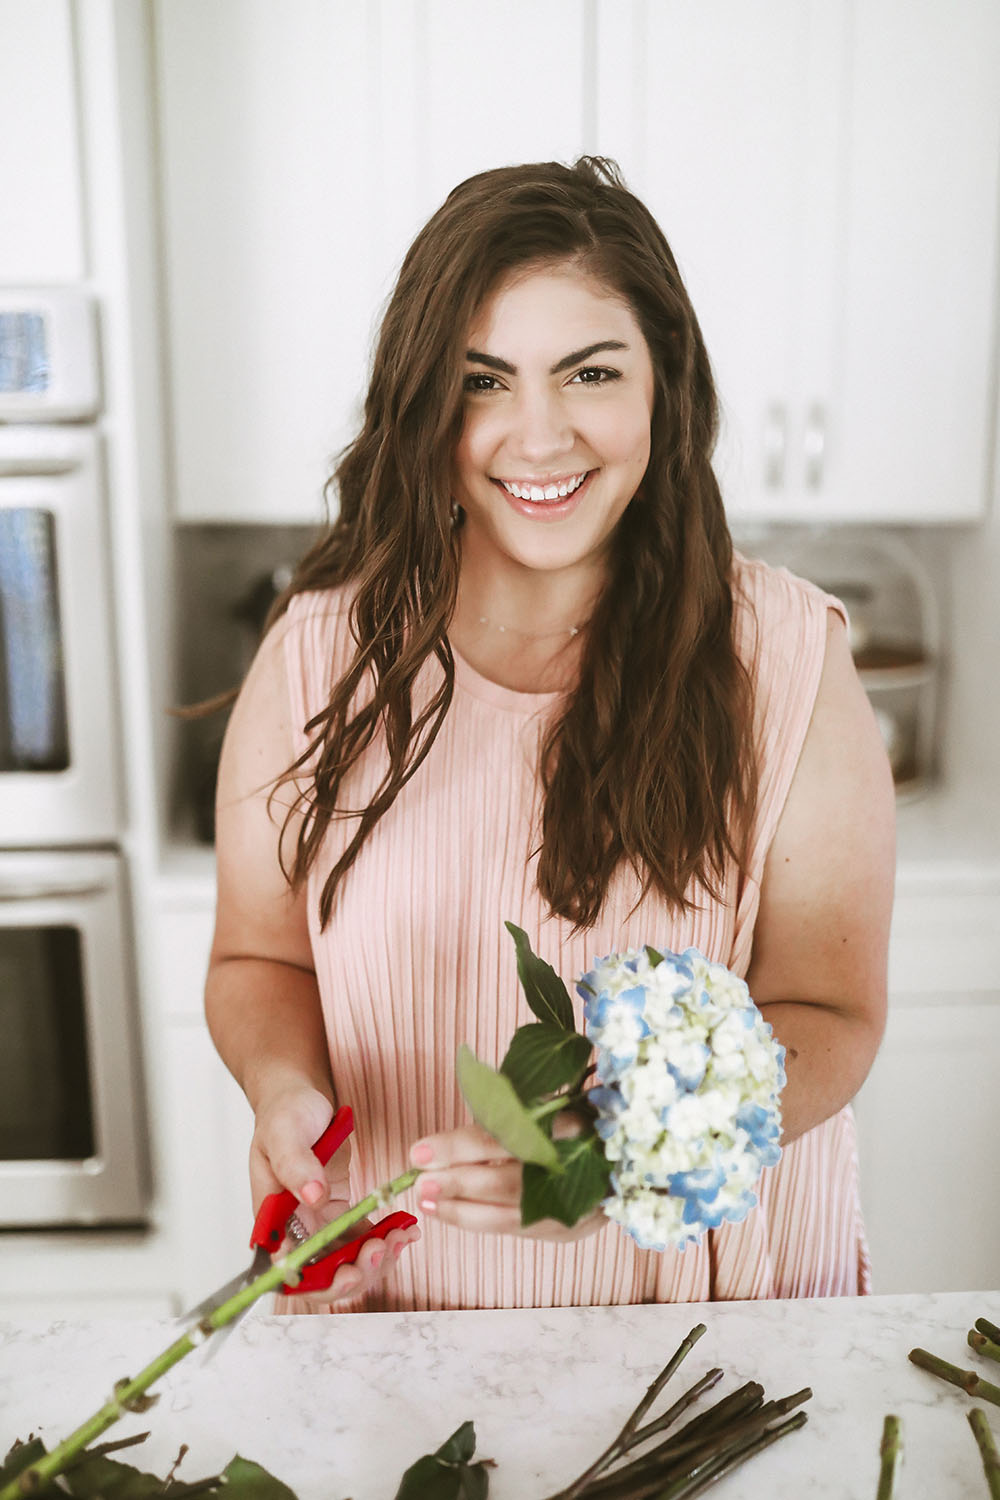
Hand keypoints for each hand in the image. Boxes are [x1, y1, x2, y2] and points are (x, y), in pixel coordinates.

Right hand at [250, 1082, 419, 1305]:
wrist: (301, 1098)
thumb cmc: (285, 1112)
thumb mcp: (284, 1132)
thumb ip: (295, 1164)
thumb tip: (313, 1196)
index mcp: (272, 1218)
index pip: (289, 1271)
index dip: (319, 1281)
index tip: (349, 1271)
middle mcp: (294, 1228)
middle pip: (322, 1274)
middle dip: (356, 1272)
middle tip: (384, 1249)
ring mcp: (318, 1222)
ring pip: (346, 1260)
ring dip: (376, 1258)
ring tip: (402, 1236)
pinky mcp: (338, 1212)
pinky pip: (361, 1238)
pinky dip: (384, 1239)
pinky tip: (405, 1229)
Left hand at [409, 1121, 604, 1243]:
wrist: (616, 1156)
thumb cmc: (564, 1124)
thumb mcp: (538, 1108)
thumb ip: (498, 1117)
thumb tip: (440, 1142)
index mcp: (569, 1124)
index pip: (506, 1139)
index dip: (460, 1146)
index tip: (419, 1152)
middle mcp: (578, 1166)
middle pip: (510, 1181)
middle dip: (459, 1183)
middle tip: (420, 1183)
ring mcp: (577, 1204)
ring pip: (512, 1214)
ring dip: (463, 1210)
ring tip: (427, 1200)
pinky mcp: (570, 1228)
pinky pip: (518, 1228)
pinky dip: (480, 1221)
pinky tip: (450, 1211)